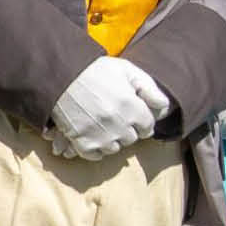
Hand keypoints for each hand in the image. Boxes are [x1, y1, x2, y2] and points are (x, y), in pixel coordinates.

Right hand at [45, 57, 171, 159]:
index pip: (148, 127)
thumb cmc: (95, 70)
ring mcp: (100, 134)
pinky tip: (94, 136)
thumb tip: (165, 106)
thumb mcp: (127, 70)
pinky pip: (95, 155)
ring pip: (115, 148)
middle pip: (132, 138)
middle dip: (127, 130)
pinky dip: (96, 149)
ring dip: (112, 140)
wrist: (60, 75)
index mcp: (132, 106)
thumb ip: (149, 88)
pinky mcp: (81, 141)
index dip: (142, 121)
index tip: (134, 116)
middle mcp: (119, 124)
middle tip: (117, 119)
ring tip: (104, 126)